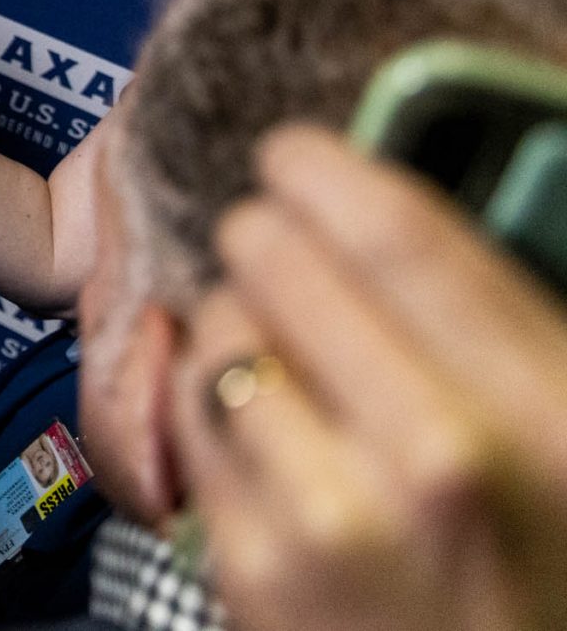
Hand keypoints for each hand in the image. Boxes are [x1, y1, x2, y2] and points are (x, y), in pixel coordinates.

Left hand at [170, 127, 566, 630]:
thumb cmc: (544, 566)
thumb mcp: (566, 428)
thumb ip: (501, 322)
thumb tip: (390, 207)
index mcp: (542, 411)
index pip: (399, 231)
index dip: (324, 169)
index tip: (296, 154)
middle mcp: (437, 458)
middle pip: (275, 257)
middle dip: (265, 237)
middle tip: (276, 247)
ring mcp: (330, 514)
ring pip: (217, 331)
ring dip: (235, 324)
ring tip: (283, 358)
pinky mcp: (249, 562)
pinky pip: (189, 421)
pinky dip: (211, 407)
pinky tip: (263, 433)